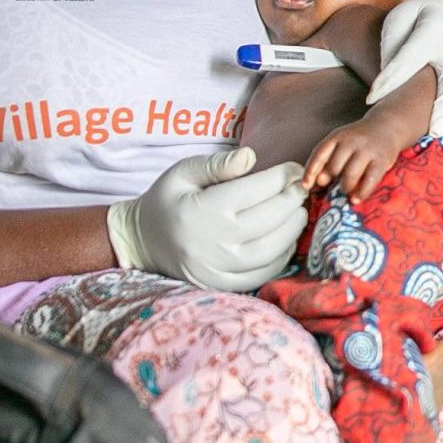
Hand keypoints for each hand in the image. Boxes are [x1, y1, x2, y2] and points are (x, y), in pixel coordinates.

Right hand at [107, 147, 306, 291]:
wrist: (140, 241)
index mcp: (204, 208)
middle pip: (270, 219)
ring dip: (293, 229)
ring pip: (272, 250)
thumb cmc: (167, 200)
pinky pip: (261, 275)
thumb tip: (251, 157)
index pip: (257, 189)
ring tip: (299, 212)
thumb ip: (217, 163)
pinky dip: (281, 258)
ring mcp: (217, 267)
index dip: (283, 177)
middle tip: (302, 189)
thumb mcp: (182, 172)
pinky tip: (286, 240)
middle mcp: (212, 240)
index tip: (295, 169)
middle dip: (293, 201)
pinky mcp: (219, 285)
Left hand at [306, 121, 408, 199]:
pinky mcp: (381, 161)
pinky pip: (369, 181)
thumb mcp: (341, 143)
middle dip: (332, 181)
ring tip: (346, 190)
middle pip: (334, 167)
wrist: (388, 126)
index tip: (306, 186)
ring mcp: (367, 150)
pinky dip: (361, 193)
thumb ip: (328, 159)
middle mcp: (351, 142)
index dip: (311, 172)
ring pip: (350, 175)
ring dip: (345, 187)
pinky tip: (356, 198)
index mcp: (337, 137)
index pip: (319, 154)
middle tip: (335, 186)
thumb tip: (318, 181)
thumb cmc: (360, 139)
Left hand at [368, 0, 442, 136]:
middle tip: (432, 131)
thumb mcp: (398, 22)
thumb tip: (388, 86)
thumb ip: (391, 49)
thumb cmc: (416, 20)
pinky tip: (441, 129)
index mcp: (433, 29)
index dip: (391, 80)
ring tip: (434, 134)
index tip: (371, 99)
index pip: (409, 58)